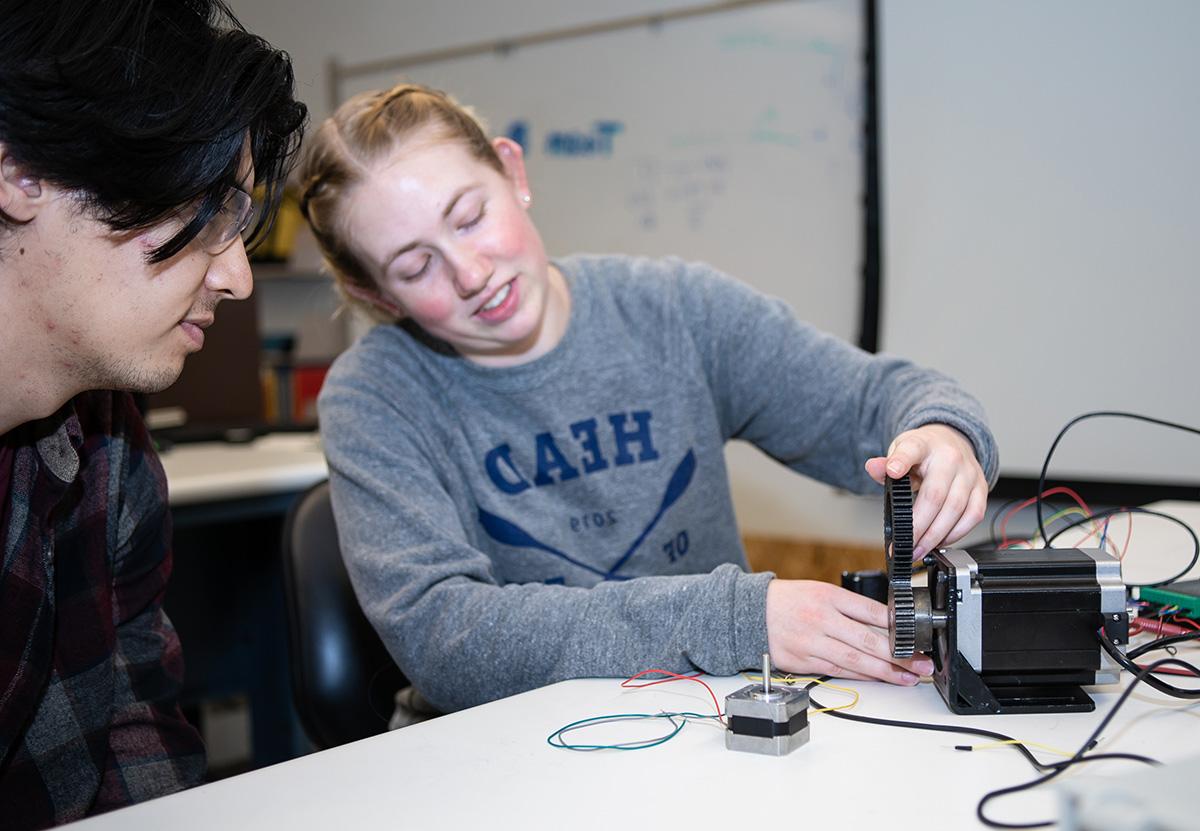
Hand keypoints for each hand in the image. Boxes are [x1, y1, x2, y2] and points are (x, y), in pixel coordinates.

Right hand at [766, 579, 933, 684]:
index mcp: (828, 597)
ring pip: (854, 662)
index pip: (871, 612)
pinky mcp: (802, 662)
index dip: (899, 627)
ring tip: (907, 677)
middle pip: (867, 642)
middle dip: (899, 656)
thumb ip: (851, 607)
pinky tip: (878, 679)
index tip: (918, 637)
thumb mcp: (822, 591)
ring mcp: (810, 643)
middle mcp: (820, 620)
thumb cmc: (790, 601)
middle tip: (921, 664)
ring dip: (884, 672)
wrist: (752, 612)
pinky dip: (860, 677)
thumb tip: (887, 624)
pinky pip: (837, 671)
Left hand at [865, 423, 986, 558]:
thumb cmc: (923, 452)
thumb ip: (884, 465)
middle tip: (905, 544)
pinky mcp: (981, 487)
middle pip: (935, 495)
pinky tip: (941, 541)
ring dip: (936, 535)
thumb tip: (873, 467)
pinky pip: (973, 515)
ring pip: (956, 509)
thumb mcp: (899, 452)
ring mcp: (969, 473)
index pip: (912, 449)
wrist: (951, 442)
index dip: (901, 460)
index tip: (892, 472)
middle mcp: (950, 457)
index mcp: (924, 445)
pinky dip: (957, 533)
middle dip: (919, 526)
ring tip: (919, 549)